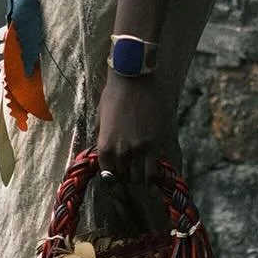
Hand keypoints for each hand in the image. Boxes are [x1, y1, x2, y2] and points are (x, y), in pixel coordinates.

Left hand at [95, 72, 175, 186]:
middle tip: (131, 170)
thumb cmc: (115, 94)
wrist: (133, 79)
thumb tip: (107, 153)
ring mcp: (139, 149)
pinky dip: (152, 176)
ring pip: (139, 177)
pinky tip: (152, 174)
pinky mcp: (155, 144)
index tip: (118, 172)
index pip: (107, 173)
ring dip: (140, 177)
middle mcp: (120, 151)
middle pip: (124, 177)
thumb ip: (104, 138)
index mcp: (104, 145)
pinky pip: (153, 171)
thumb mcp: (101, 118)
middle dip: (126, 175)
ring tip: (142, 171)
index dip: (113, 174)